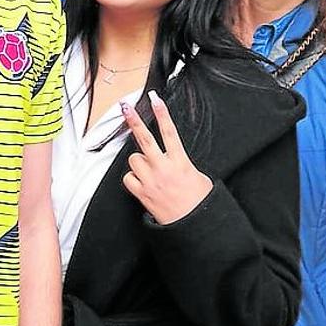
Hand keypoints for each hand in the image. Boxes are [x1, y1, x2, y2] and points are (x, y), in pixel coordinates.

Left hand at [121, 91, 212, 224]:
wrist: (192, 225)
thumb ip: (181, 162)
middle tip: (126, 107)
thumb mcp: (198, 176)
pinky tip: (141, 182)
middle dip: (134, 121)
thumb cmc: (198, 202)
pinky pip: (128, 178)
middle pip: (145, 140)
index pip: (170, 133)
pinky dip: (132, 178)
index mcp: (180, 162)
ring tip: (150, 170)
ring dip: (139, 161)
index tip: (155, 100)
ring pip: (134, 159)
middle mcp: (163, 169)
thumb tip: (171, 157)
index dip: (162, 114)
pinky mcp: (141, 193)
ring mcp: (150, 181)